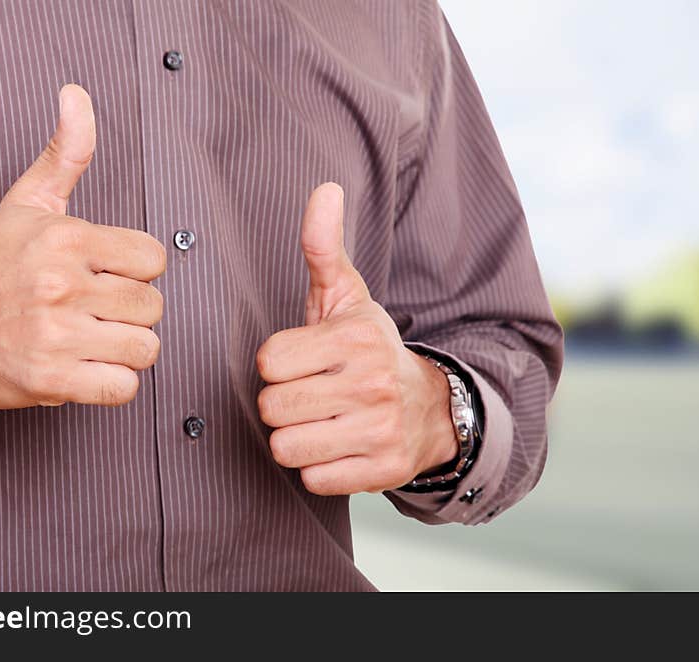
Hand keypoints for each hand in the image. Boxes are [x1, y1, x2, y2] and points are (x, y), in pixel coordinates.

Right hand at [0, 85, 166, 408]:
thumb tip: (77, 95)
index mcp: (65, 238)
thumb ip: (65, 153)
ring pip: (146, 348)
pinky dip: (114, 383)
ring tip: (94, 338)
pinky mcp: (53, 380)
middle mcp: (62, 285)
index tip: (108, 273)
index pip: (154, 259)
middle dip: (131, 311)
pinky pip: (124, 388)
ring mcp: (57, 335)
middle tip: (97, 309)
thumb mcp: (27, 203)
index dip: (137, 270)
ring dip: (126, 348)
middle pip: (154, 306)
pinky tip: (89, 366)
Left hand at [256, 183, 457, 495]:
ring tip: (321, 421)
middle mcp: (371, 383)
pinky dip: (317, 469)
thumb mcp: (348, 297)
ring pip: (286, 448)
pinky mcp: (382, 471)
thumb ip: (323, 248)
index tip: (302, 362)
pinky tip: (338, 447)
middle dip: (283, 403)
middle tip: (310, 394)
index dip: (277, 364)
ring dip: (295, 438)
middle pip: (273, 407)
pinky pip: (312, 480)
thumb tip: (324, 189)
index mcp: (355, 337)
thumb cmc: (370, 349)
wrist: (430, 407)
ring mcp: (379, 430)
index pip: (268, 361)